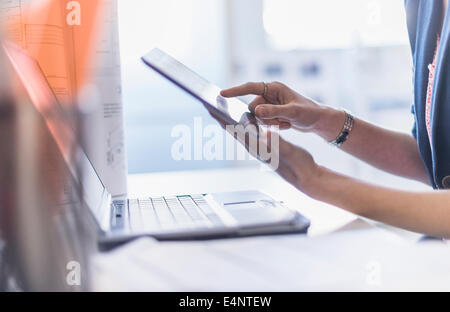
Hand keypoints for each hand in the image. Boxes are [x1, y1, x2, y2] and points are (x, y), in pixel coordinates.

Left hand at [207, 106, 319, 192]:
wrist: (306, 177)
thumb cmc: (299, 165)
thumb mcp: (289, 151)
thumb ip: (278, 142)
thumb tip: (266, 133)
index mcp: (257, 147)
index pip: (235, 131)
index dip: (222, 119)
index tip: (210, 107)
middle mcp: (255, 148)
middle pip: (233, 130)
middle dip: (220, 117)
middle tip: (208, 103)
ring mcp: (260, 148)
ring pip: (240, 132)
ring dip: (230, 120)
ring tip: (222, 109)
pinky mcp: (267, 147)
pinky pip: (250, 133)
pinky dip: (244, 124)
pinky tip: (244, 119)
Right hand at [220, 82, 344, 140]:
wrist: (319, 121)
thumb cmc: (308, 112)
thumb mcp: (292, 112)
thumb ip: (273, 111)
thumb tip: (255, 111)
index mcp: (274, 88)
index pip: (250, 88)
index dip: (235, 91)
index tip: (221, 93)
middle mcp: (270, 94)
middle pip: (253, 107)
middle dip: (265, 117)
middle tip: (281, 122)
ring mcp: (270, 104)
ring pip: (258, 117)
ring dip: (270, 123)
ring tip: (286, 123)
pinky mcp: (272, 113)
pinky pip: (264, 121)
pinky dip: (274, 125)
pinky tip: (286, 125)